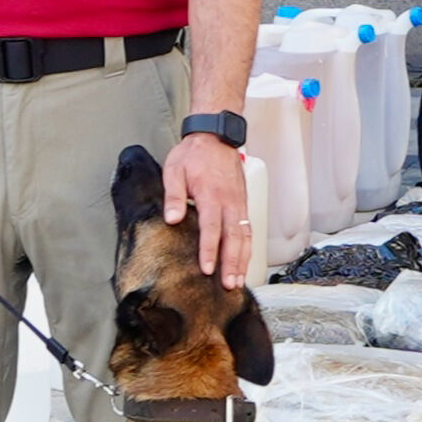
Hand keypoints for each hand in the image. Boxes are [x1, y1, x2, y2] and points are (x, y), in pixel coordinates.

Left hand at [162, 130, 253, 286]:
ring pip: (245, 236)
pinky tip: (245, 262)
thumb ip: (174, 196)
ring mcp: (239, 204)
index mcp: (211, 195)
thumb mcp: (175, 170)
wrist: (216, 137)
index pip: (212, 227)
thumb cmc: (194, 154)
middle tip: (229, 284)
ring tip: (238, 281)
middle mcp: (229, 202)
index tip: (207, 269)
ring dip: (243, 260)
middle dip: (232, 263)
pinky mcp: (243, 204)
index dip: (209, 250)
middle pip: (233, 237)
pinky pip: (249, 230)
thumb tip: (173, 219)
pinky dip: (248, 249)